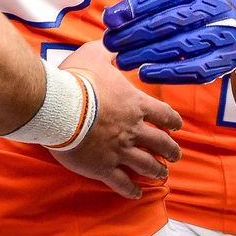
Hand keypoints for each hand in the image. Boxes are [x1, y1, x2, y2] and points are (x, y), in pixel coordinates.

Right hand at [50, 42, 181, 199]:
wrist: (59, 107)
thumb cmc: (78, 80)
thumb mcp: (94, 55)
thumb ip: (107, 50)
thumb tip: (112, 42)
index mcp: (136, 104)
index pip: (165, 115)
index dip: (173, 122)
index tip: (176, 128)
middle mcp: (134, 130)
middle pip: (162, 144)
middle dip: (171, 151)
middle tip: (175, 155)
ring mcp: (120, 151)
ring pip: (147, 165)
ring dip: (157, 171)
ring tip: (162, 175)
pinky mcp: (103, 168)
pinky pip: (123, 183)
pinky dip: (132, 190)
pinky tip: (137, 193)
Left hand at [101, 0, 235, 83]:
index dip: (135, 7)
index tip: (110, 18)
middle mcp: (213, 9)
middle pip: (168, 22)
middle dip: (135, 33)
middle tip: (110, 42)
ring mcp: (221, 35)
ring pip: (179, 46)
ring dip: (147, 55)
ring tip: (122, 61)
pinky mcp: (226, 59)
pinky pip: (195, 69)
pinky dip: (169, 73)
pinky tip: (147, 73)